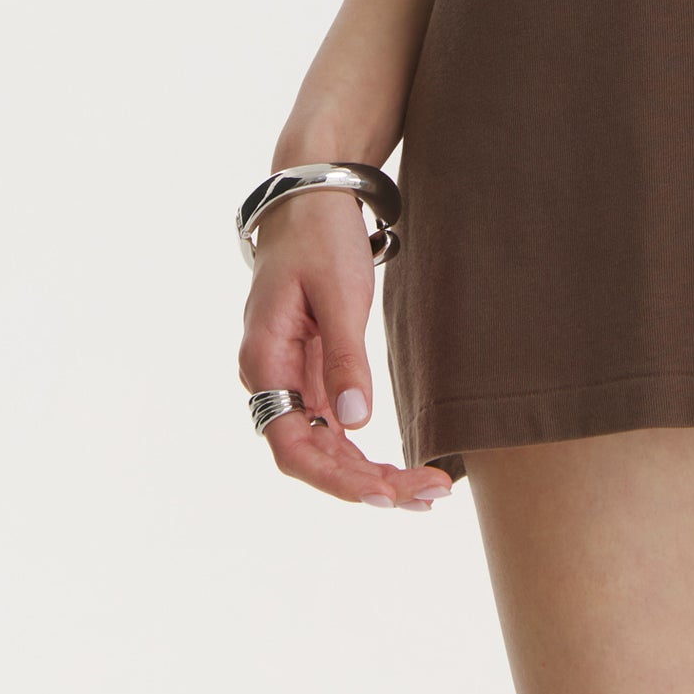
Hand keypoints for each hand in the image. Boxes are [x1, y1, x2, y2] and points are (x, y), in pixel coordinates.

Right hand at [237, 190, 454, 509]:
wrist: (311, 196)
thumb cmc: (320, 237)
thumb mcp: (339, 291)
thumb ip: (344, 357)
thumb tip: (356, 423)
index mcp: (264, 362)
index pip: (292, 446)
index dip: (337, 480)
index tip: (385, 496)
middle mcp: (271, 379)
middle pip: (313, 455)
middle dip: (369, 484)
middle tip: (429, 496)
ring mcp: (291, 378)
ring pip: (326, 446)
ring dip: (372, 473)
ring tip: (429, 491)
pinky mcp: (312, 371)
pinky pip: (335, 423)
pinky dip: (367, 449)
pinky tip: (405, 466)